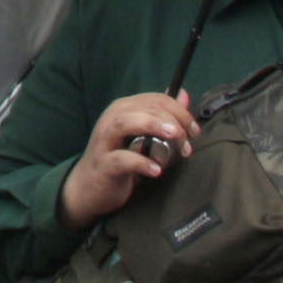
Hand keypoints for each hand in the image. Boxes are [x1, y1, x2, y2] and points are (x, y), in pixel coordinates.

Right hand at [60, 89, 200, 228]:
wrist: (88, 187)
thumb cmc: (118, 159)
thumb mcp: (142, 134)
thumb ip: (162, 115)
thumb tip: (183, 95)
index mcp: (122, 110)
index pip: (155, 99)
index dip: (180, 111)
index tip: (195, 131)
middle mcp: (111, 120)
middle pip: (144, 108)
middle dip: (173, 121)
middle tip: (188, 142)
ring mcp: (105, 141)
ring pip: (126, 123)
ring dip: (153, 126)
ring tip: (174, 136)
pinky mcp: (104, 164)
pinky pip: (121, 159)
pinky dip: (140, 162)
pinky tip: (156, 169)